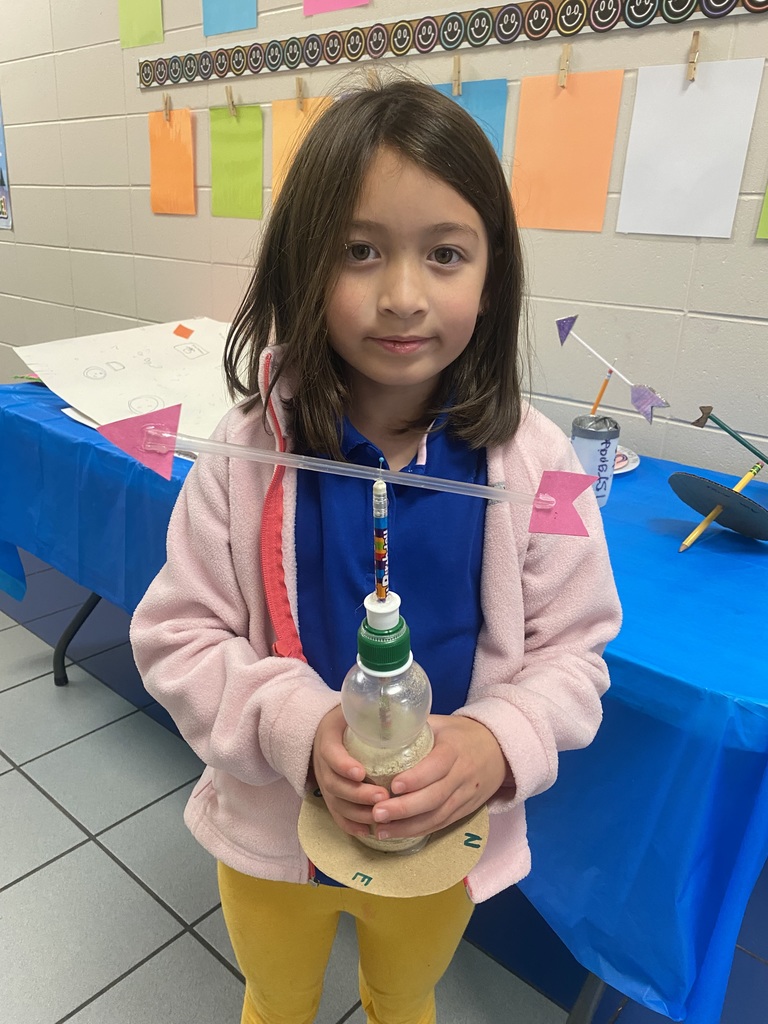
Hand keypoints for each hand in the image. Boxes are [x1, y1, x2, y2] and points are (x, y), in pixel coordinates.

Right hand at [311, 706, 388, 837]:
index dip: (344, 765)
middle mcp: (322, 763)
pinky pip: (336, 815)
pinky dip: (351, 825)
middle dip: (358, 794)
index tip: (362, 772)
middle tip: (383, 796)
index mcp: (327, 738)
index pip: (331, 754)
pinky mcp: (329, 797)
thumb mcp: (356, 710)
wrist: (324, 731)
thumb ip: (374, 714)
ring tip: (381, 814)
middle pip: (334, 784)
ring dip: (358, 812)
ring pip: (336, 803)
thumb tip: (402, 717)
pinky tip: (368, 831)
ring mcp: (324, 783)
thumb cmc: (347, 720)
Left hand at [369, 715, 506, 840]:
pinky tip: (397, 834)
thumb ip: (415, 727)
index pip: (437, 766)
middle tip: (377, 812)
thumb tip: (380, 729)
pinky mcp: (464, 810)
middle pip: (435, 797)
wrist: (499, 750)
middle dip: (405, 808)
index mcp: (455, 749)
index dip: (416, 778)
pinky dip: (419, 831)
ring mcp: (465, 796)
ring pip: (438, 816)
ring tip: (380, 829)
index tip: (393, 785)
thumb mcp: (442, 723)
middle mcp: (462, 775)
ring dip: (408, 826)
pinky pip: (441, 823)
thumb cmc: (462, 734)